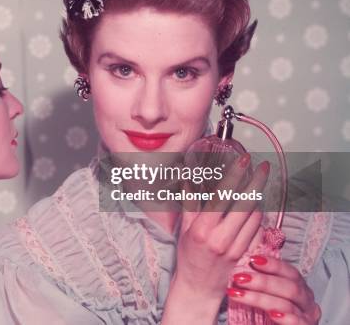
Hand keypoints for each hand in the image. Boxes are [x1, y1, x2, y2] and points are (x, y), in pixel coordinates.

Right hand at [174, 154, 269, 298]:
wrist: (198, 288)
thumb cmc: (188, 257)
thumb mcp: (183, 228)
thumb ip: (189, 203)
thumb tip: (188, 180)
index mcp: (203, 228)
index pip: (223, 195)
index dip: (236, 175)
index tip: (244, 160)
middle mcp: (221, 237)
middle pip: (246, 203)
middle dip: (257, 182)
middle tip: (263, 167)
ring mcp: (235, 246)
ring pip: (255, 216)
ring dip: (258, 198)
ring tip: (257, 185)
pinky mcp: (245, 254)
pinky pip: (257, 230)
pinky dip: (258, 216)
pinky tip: (254, 208)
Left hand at [228, 255, 320, 323]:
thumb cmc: (262, 313)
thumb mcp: (262, 292)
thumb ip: (258, 279)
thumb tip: (243, 262)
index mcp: (298, 286)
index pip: (290, 271)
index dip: (273, 265)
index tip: (252, 259)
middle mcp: (305, 300)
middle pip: (289, 286)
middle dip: (263, 281)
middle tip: (239, 277)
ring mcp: (306, 316)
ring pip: (287, 304)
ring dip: (260, 298)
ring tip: (239, 294)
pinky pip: (298, 323)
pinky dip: (286, 318)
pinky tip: (272, 314)